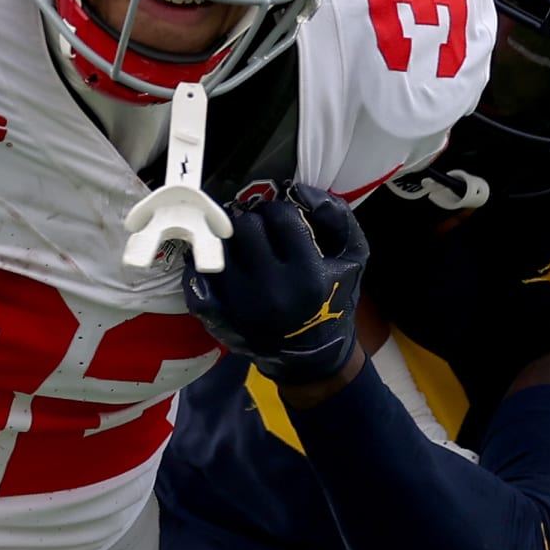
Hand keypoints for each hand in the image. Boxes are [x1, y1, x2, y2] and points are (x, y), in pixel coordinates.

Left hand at [182, 183, 365, 384]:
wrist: (313, 358)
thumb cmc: (334, 301)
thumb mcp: (352, 259)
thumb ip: (337, 217)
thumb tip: (299, 191)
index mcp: (307, 275)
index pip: (280, 216)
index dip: (282, 212)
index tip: (285, 222)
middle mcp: (270, 290)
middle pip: (245, 226)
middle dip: (255, 222)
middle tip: (262, 232)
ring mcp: (239, 304)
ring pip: (220, 245)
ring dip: (230, 239)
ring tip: (244, 246)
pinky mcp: (219, 316)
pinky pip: (197, 275)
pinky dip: (206, 263)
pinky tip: (222, 261)